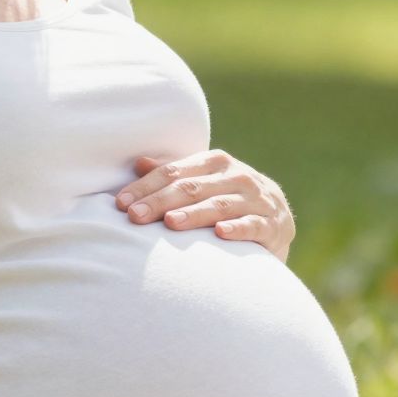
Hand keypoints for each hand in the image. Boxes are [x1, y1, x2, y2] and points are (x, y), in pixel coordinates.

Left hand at [116, 149, 295, 262]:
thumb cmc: (228, 199)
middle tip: (135, 217)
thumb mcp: (204, 182)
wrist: (276, 219)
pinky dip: (237, 228)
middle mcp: (237, 175)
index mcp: (215, 162)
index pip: (174, 172)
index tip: (121, 203)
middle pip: (192, 188)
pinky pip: (252, 225)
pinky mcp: (271, 224)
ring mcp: (256, 199)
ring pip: (219, 205)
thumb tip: (138, 163)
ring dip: (194, 214)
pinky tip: (220, 234)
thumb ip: (175, 173)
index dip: (146, 187)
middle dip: (161, 202)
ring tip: (170, 224)